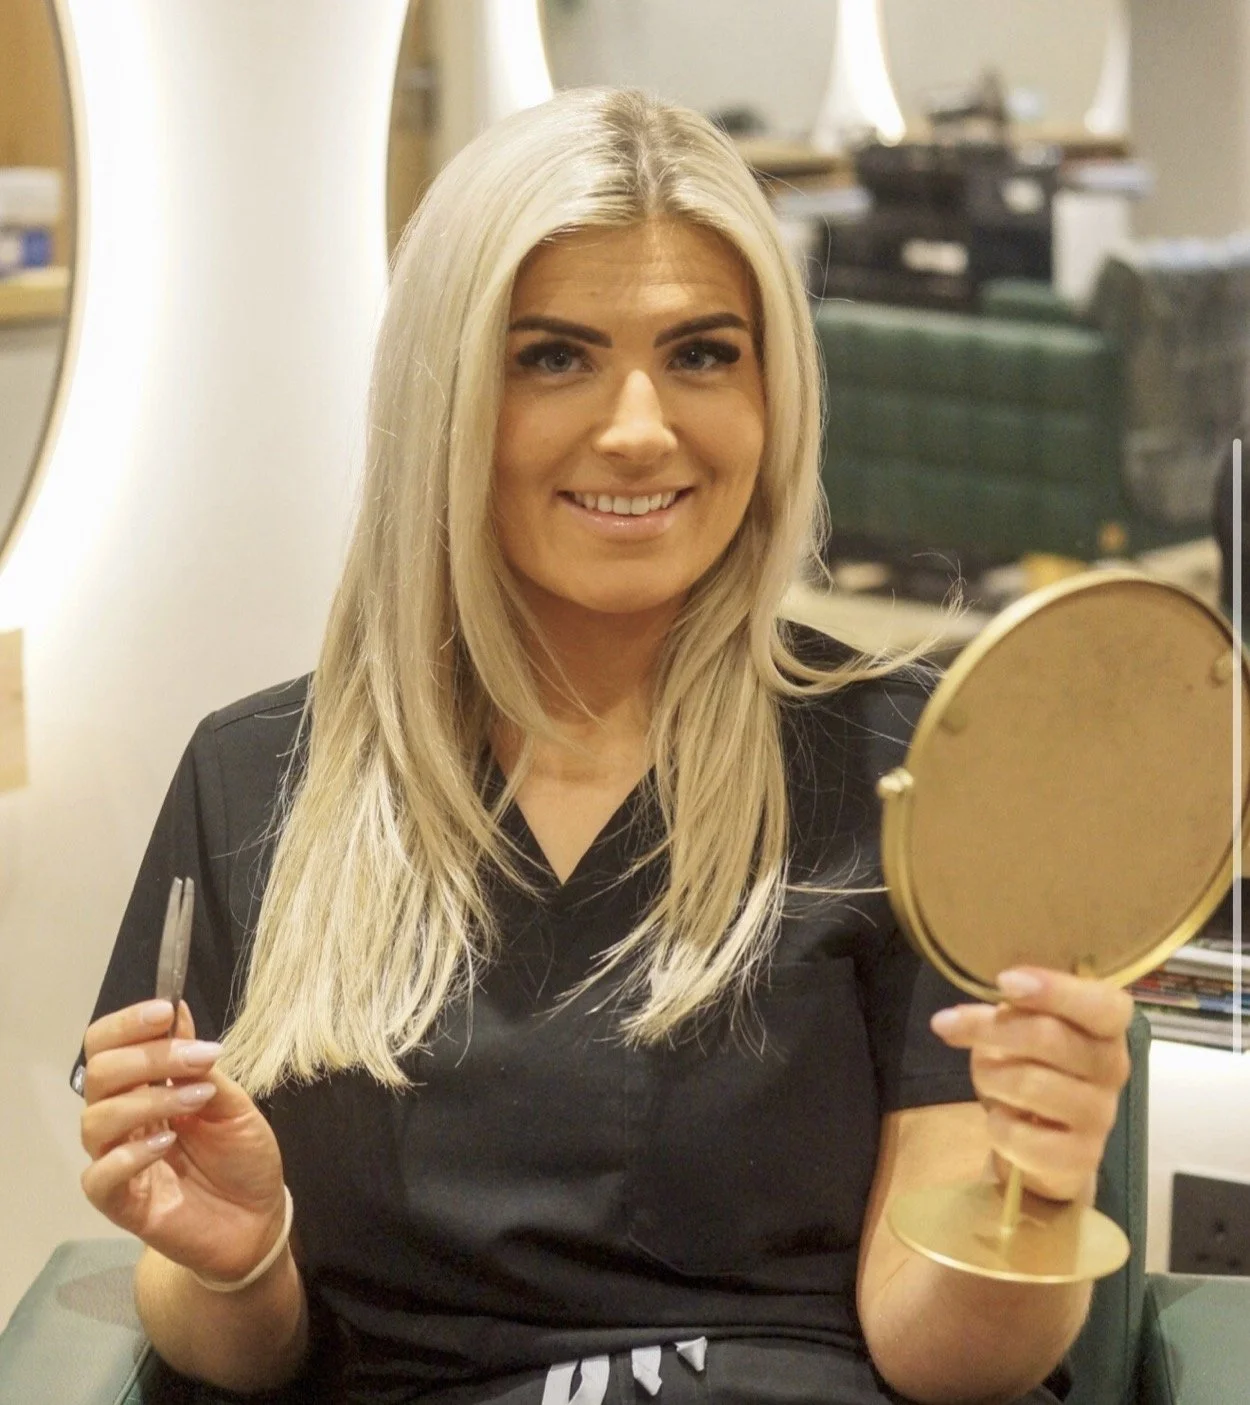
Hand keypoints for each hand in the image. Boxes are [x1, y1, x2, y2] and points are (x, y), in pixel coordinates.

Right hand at [80, 999, 287, 1283]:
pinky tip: (166, 1144)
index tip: (164, 1010)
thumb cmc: (242, 1157)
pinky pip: (99, 1177)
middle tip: (197, 1060)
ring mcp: (119, 1160)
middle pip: (100, 1074)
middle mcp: (124, 1120)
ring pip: (96, 1120)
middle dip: (148, 1057)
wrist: (258, 1218)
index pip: (109, 1046)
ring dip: (148, 1100)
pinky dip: (128, 1156)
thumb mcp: (233, 1102)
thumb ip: (200, 1066)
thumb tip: (177, 1012)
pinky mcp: (121, 1203)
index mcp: (145, 1089)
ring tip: (197, 1101)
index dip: (127, 1024)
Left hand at [929, 968, 1132, 1202]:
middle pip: (1050, 1038)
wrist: (1050, 1143)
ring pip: (1030, 1083)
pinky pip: (1021, 1136)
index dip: (1055, 990)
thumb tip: (966, 1011)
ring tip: (984, 1076)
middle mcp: (1112, 1069)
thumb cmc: (1036, 1067)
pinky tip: (1002, 1119)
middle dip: (988, 1027)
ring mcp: (1100, 1116)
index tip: (1004, 981)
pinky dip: (997, 1125)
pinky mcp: (1081, 1158)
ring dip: (989, 1075)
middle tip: (946, 1024)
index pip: (1103, 1005)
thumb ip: (1012, 1010)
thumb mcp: (1025, 1028)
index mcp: (1106, 1027)